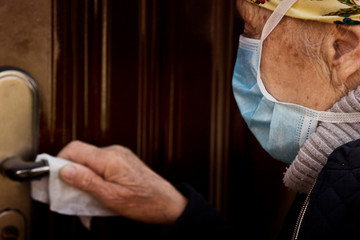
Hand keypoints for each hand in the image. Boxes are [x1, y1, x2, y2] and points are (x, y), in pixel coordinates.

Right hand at [57, 140, 186, 224]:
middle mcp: (114, 152)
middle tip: (69, 191)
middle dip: (71, 171)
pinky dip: (94, 175)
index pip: (75, 149)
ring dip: (83, 175)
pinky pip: (101, 164)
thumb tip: (65, 169)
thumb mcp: (111, 197)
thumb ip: (87, 181)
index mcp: (110, 159)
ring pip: (90, 160)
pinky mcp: (123, 161)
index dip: (60, 161)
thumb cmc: (143, 202)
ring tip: (85, 195)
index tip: (54, 178)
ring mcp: (120, 155)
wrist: (166, 203)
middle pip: (81, 154)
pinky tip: (97, 190)